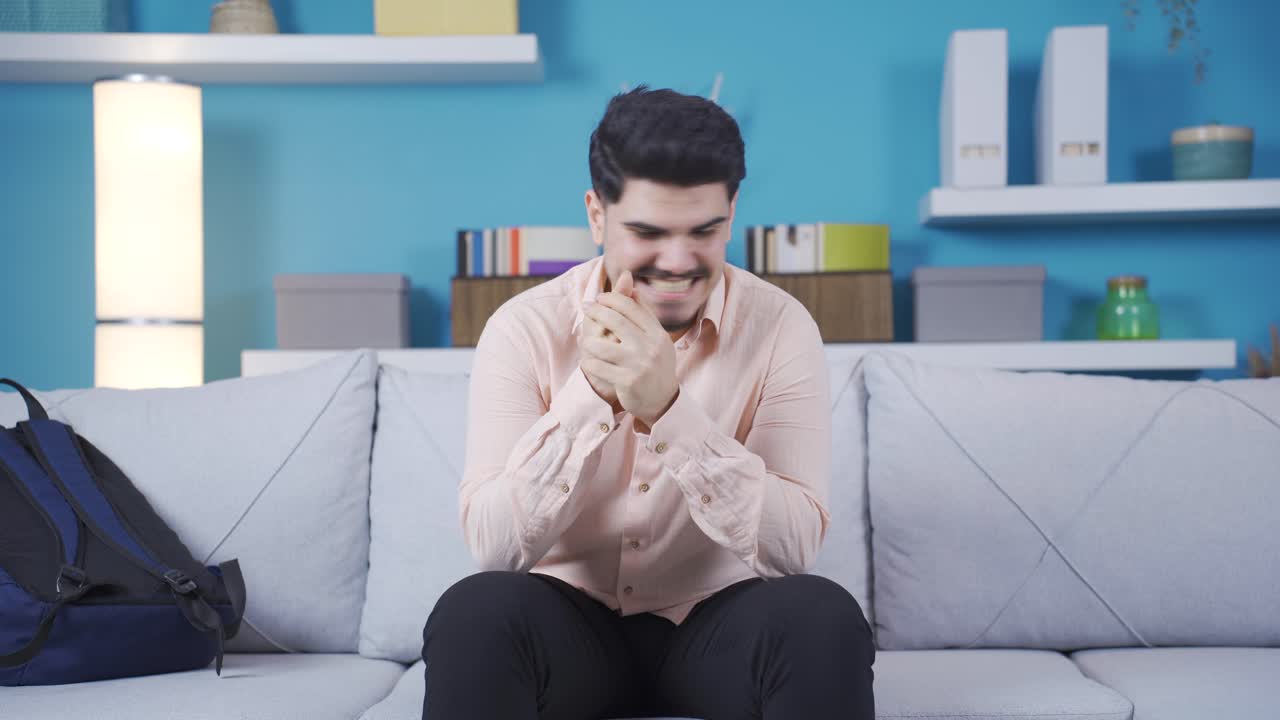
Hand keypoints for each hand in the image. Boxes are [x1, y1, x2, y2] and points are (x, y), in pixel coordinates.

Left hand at [580, 271, 679, 427]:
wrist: (662, 401)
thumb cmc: (656, 365)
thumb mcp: (657, 339)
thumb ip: (644, 314)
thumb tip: (631, 288)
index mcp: (657, 334)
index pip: (632, 307)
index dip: (612, 298)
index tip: (599, 297)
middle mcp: (649, 347)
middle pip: (616, 320)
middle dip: (597, 311)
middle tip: (587, 308)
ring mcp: (638, 364)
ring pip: (601, 345)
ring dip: (588, 341)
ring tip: (586, 341)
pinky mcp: (626, 381)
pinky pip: (597, 367)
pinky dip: (589, 363)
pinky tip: (588, 362)